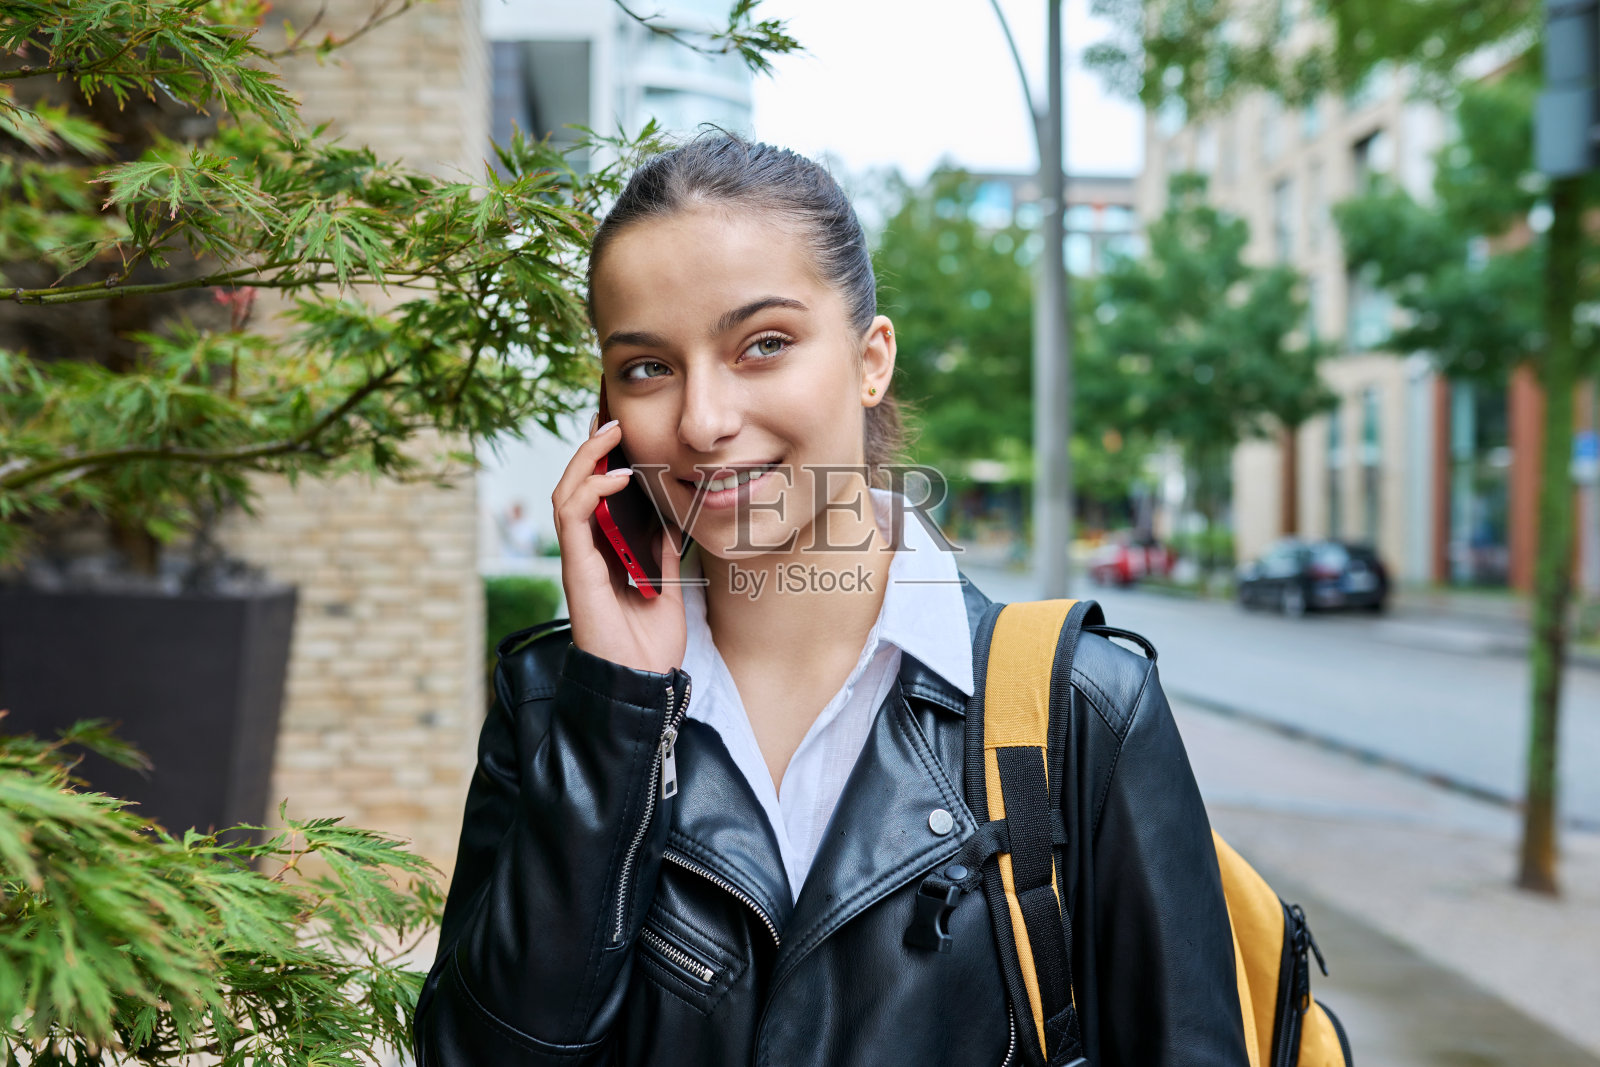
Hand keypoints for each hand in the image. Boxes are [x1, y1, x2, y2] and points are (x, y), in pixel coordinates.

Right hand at [550, 417, 686, 674]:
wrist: (642, 682)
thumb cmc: (650, 645)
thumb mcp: (667, 587)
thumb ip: (662, 554)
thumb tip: (669, 520)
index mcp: (603, 555)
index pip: (593, 498)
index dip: (600, 464)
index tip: (618, 433)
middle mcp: (585, 553)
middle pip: (575, 489)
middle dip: (589, 452)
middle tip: (608, 421)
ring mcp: (578, 559)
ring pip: (566, 495)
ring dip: (585, 461)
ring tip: (607, 435)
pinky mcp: (576, 569)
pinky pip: (572, 518)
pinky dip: (590, 492)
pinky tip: (615, 478)